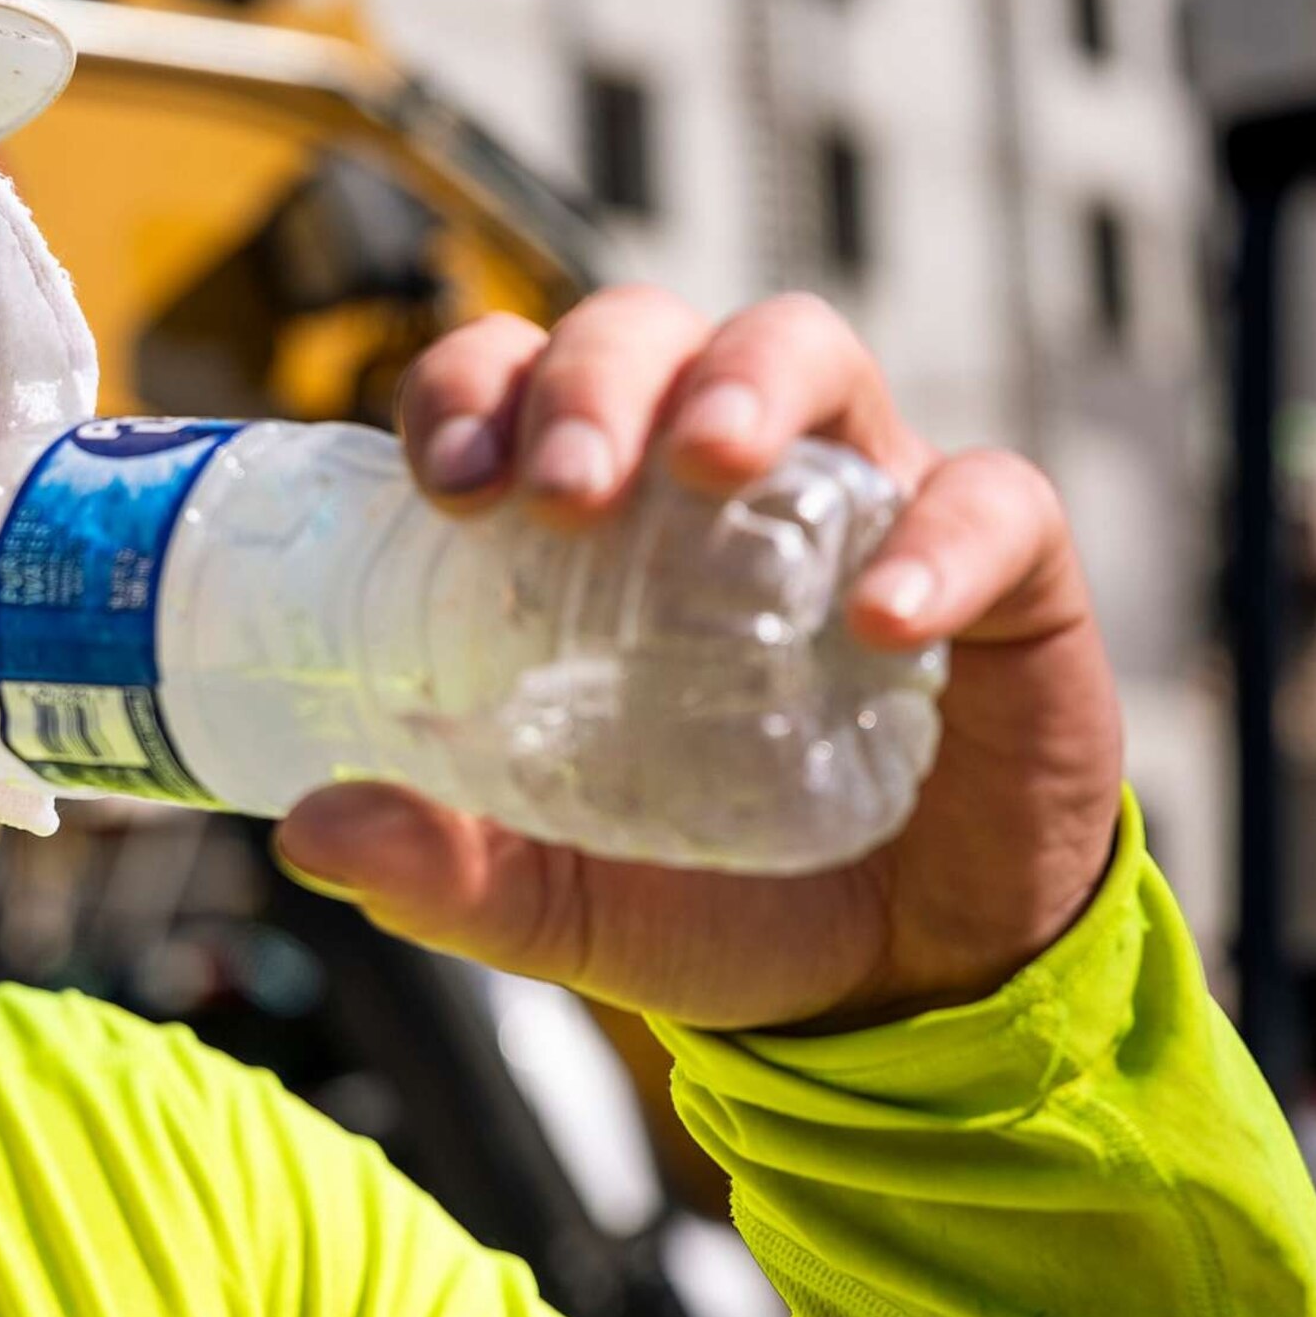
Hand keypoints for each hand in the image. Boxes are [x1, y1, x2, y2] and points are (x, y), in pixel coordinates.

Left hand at [272, 290, 1125, 1031]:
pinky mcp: (1007, 573)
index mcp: (593, 520)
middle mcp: (719, 477)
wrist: (897, 985)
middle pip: (646, 331)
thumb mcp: (559, 898)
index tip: (447, 480)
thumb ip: (443, 867)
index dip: (471, 389)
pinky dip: (938, 536)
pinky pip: (993, 501)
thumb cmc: (713, 895)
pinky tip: (883, 620)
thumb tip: (308, 832)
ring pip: (806, 349)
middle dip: (590, 379)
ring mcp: (863, 502)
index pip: (513, 378)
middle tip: (561, 491)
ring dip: (742, 384)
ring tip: (703, 465)